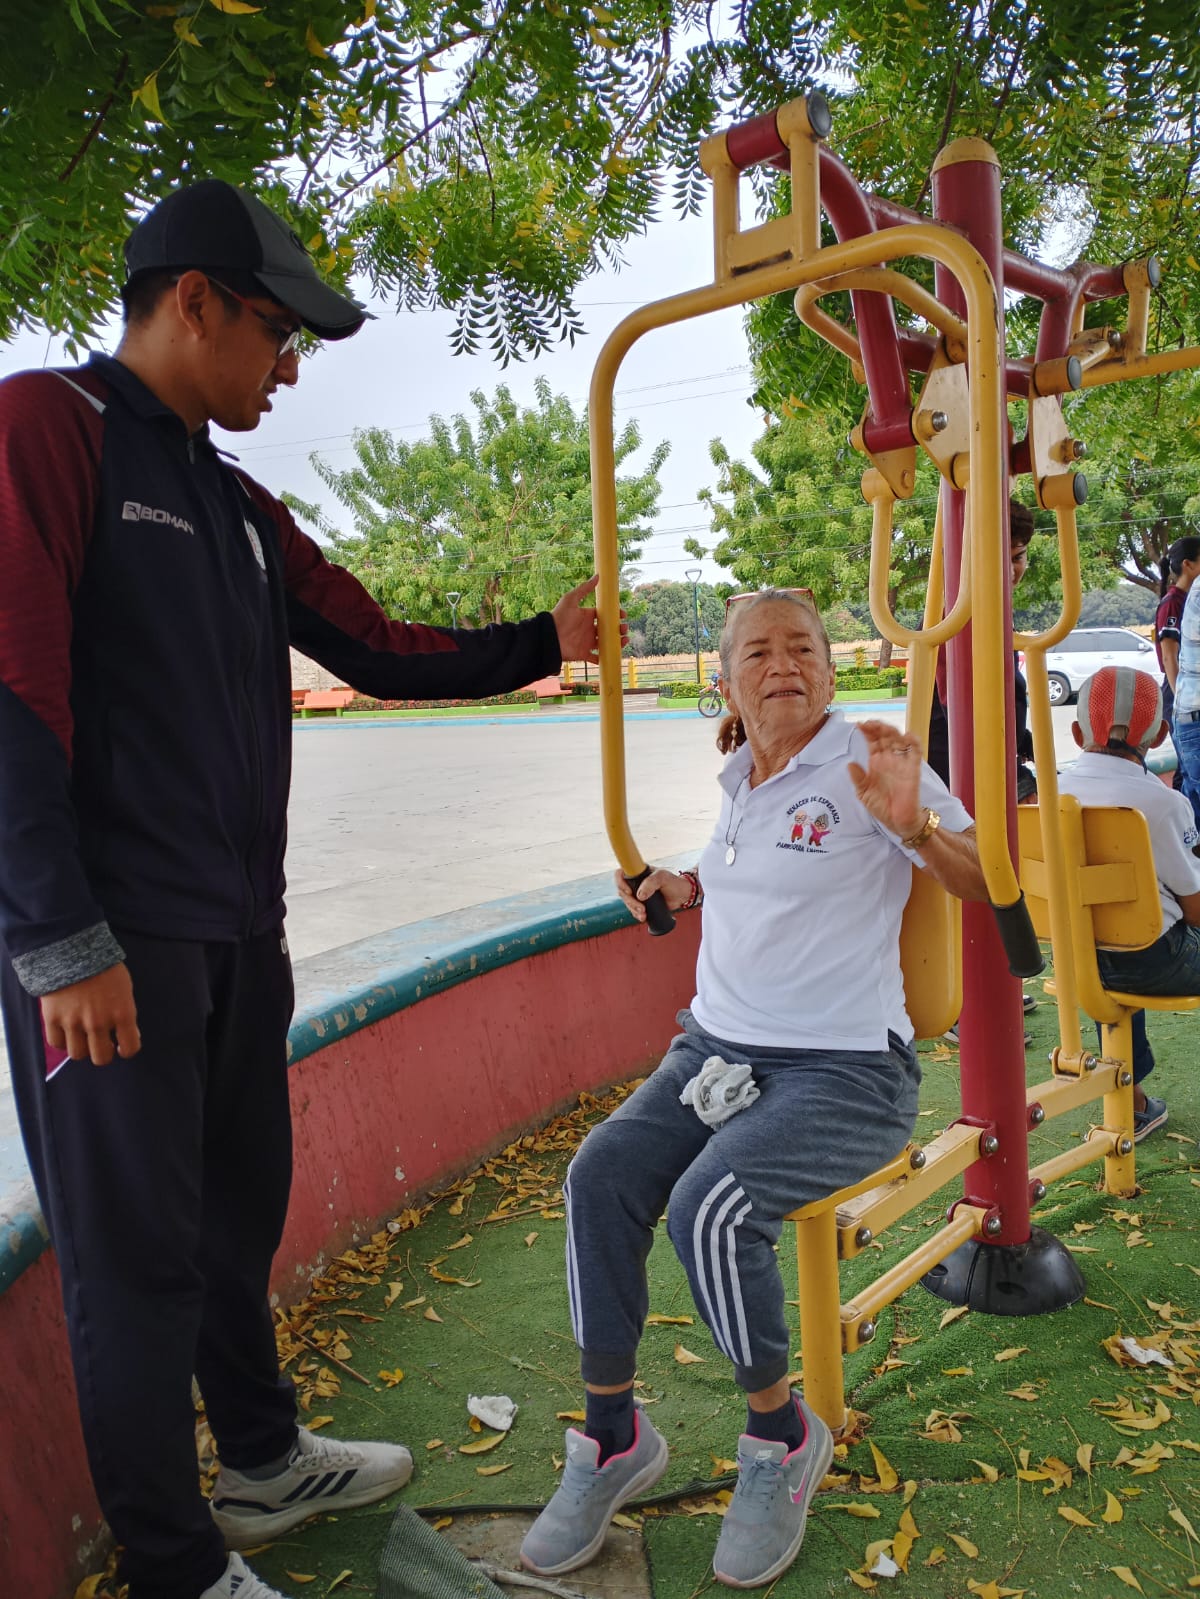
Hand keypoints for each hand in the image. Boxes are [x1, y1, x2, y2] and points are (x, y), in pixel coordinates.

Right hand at [41, 963, 140, 1065]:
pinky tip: (67, 1032)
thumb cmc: (103, 966)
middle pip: (101, 1058)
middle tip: (102, 1043)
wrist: (72, 949)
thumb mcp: (125, 987)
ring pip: (78, 1054)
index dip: (127, 1050)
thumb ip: (126, 1012)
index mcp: (122, 1013)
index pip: (130, 1047)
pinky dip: (63, 1041)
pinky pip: (57, 1043)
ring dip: (82, 1048)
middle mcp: (99, 1022)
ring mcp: (74, 1022)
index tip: (122, 1047)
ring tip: (84, 1037)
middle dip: (104, 1053)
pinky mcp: (53, 1019)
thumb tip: (129, 1034)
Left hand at [551, 575, 628, 665]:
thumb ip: (584, 588)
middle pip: (609, 630)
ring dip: (617, 643)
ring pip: (607, 643)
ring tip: (625, 640)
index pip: (605, 615)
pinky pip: (597, 658)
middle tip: (624, 628)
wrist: (548, 637)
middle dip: (620, 629)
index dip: (615, 615)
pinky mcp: (584, 654)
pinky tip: (613, 654)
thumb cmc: (559, 617)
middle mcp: (589, 629)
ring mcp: (587, 642)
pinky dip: (605, 658)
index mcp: (587, 616)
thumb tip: (598, 576)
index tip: (623, 614)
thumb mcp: (571, 599)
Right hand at [613, 867, 692, 922]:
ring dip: (633, 910)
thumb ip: (651, 883)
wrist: (683, 895)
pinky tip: (643, 917)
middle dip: (630, 902)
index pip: (620, 874)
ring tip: (643, 915)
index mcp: (638, 873)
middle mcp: (635, 882)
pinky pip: (633, 910)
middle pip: (622, 892)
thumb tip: (639, 896)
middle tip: (641, 908)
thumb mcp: (663, 878)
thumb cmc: (673, 882)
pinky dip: (636, 914)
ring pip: (627, 902)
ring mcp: (638, 894)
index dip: (620, 883)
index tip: (629, 892)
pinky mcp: (642, 904)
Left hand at [848, 720, 925, 838]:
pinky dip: (914, 742)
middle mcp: (889, 759)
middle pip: (885, 736)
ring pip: (898, 739)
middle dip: (878, 727)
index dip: (867, 731)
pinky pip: (916, 752)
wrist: (897, 821)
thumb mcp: (864, 793)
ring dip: (891, 731)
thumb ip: (858, 779)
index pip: (872, 741)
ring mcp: (901, 762)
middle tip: (869, 723)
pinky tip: (907, 736)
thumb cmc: (881, 807)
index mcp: (876, 762)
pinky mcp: (913, 769)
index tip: (858, 725)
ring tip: (881, 727)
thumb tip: (849, 764)